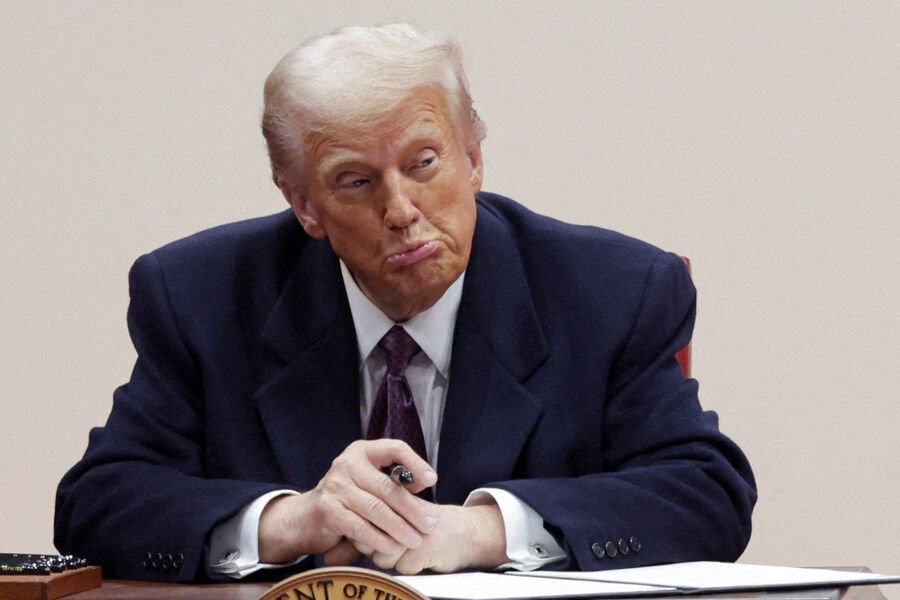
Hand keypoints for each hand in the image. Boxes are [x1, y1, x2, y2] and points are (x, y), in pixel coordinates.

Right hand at [258, 439, 437, 563]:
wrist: (305, 518)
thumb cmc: (346, 499)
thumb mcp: (368, 482)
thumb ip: (393, 480)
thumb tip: (426, 480)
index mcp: (361, 451)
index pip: (394, 448)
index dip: (416, 463)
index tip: (432, 480)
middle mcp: (347, 463)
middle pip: (388, 486)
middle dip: (413, 508)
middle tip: (430, 524)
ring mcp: (335, 486)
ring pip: (376, 509)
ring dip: (400, 527)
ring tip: (415, 539)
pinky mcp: (327, 510)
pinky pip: (360, 526)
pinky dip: (379, 539)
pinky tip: (392, 547)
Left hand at [367, 502, 506, 573]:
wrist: (467, 532)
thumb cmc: (428, 526)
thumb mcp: (400, 517)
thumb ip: (371, 527)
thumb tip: (335, 550)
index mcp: (395, 497)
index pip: (364, 518)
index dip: (367, 532)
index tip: (378, 534)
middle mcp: (403, 509)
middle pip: (370, 540)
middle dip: (379, 547)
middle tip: (399, 542)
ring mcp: (415, 529)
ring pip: (383, 557)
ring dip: (395, 559)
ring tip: (412, 548)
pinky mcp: (426, 547)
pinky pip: (403, 567)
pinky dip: (411, 566)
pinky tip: (423, 555)